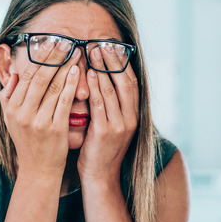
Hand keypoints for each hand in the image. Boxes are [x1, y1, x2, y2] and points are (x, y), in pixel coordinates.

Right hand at [0, 44, 82, 178]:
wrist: (39, 170)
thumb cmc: (28, 142)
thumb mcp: (11, 120)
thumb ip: (8, 96)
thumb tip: (12, 73)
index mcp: (12, 108)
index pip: (25, 76)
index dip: (38, 58)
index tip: (49, 43)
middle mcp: (23, 113)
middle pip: (39, 78)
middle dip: (53, 57)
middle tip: (65, 41)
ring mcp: (39, 121)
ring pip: (52, 87)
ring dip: (65, 66)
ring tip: (75, 51)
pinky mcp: (55, 128)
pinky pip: (63, 101)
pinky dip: (70, 84)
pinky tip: (77, 71)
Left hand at [78, 44, 138, 183]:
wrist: (100, 178)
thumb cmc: (100, 150)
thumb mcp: (109, 125)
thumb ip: (108, 106)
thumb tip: (100, 82)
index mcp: (134, 115)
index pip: (131, 82)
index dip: (122, 63)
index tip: (112, 46)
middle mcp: (131, 119)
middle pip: (125, 82)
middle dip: (113, 61)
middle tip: (102, 43)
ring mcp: (120, 126)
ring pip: (112, 90)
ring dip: (102, 69)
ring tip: (93, 51)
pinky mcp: (105, 132)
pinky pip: (100, 104)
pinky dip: (94, 87)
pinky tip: (87, 74)